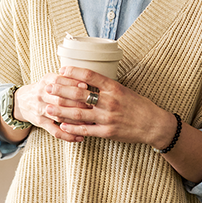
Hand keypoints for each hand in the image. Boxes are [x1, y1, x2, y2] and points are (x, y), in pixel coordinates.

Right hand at [11, 73, 93, 142]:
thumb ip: (66, 79)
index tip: (87, 88)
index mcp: (46, 81)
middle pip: (60, 99)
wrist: (22, 101)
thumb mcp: (51, 79)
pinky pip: (55, 131)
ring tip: (90, 123)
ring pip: (60, 116)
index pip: (59, 81)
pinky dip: (67, 135)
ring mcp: (40, 110)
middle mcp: (41, 95)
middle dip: (78, 103)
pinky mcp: (40, 122)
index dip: (73, 84)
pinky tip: (79, 137)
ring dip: (76, 121)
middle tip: (93, 107)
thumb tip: (86, 82)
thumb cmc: (44, 89)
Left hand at [46, 66, 175, 148]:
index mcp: (113, 87)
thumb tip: (86, 80)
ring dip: (60, 110)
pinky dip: (72, 128)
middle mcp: (109, 101)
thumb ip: (106, 86)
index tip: (61, 70)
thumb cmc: (138, 105)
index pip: (89, 75)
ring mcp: (107, 117)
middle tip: (48, 87)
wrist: (153, 124)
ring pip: (78, 113)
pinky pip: (86, 130)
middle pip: (79, 93)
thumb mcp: (124, 89)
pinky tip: (61, 125)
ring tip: (48, 108)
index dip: (72, 72)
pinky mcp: (107, 132)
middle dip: (60, 90)